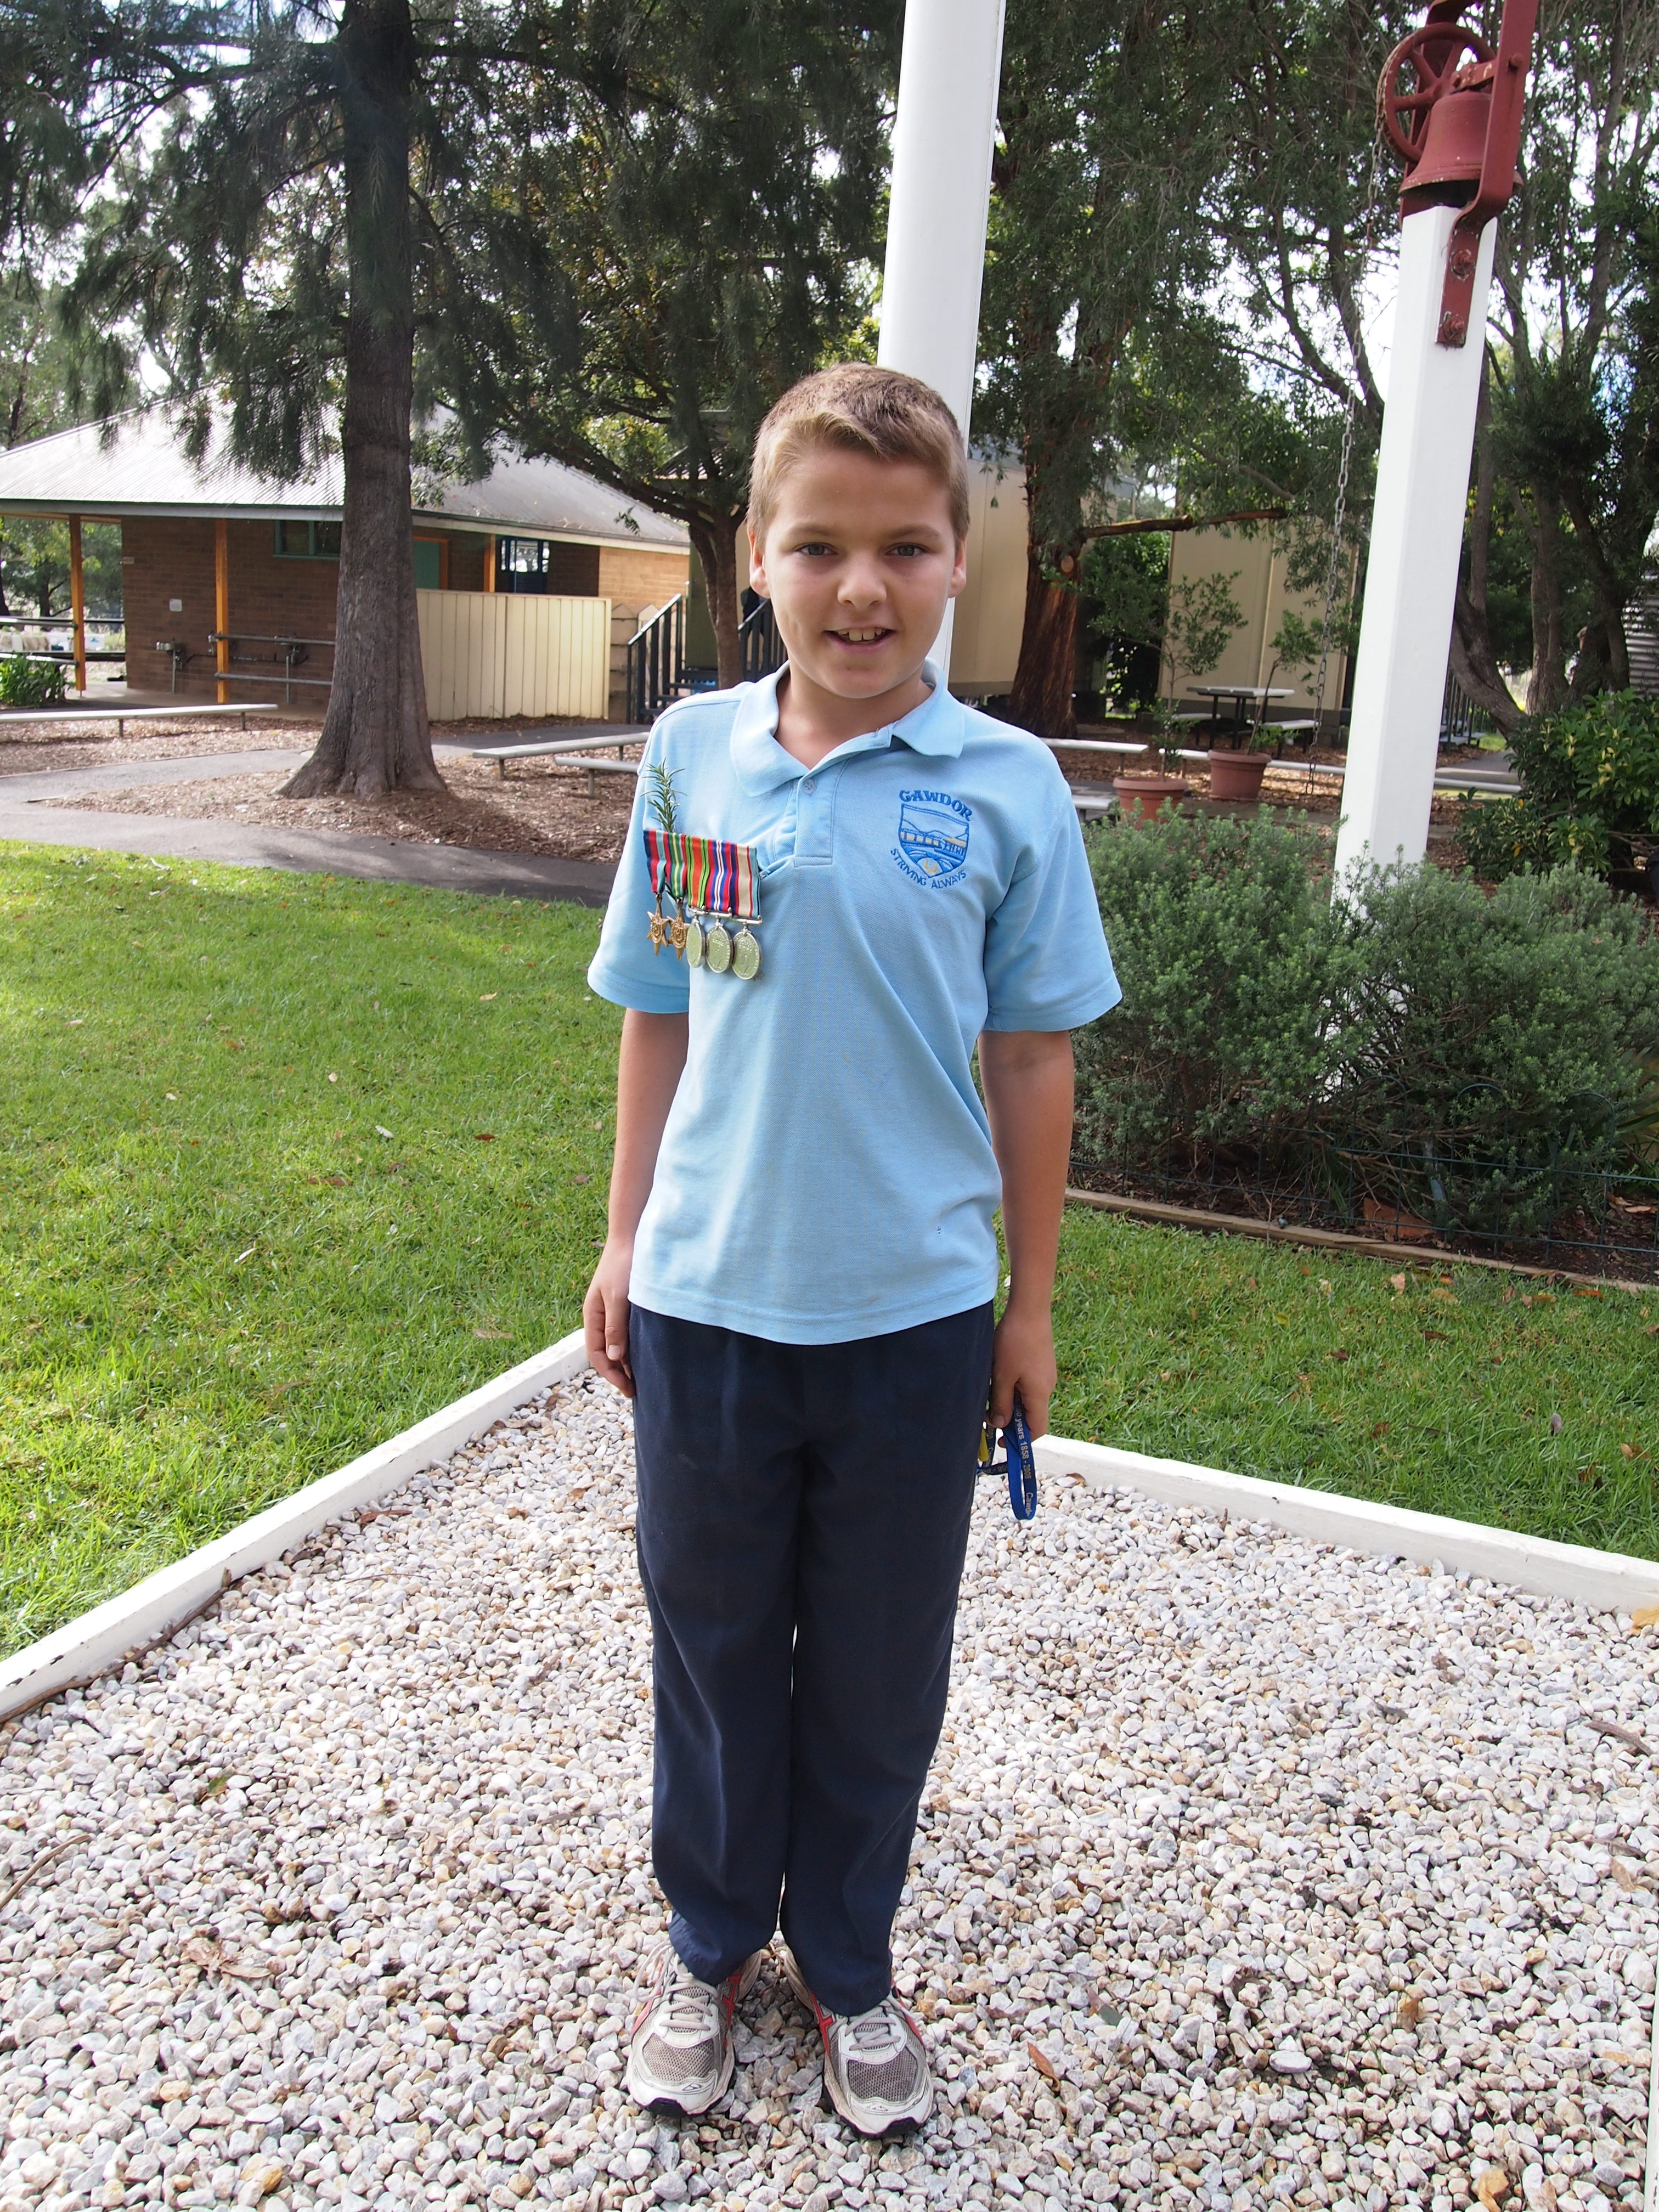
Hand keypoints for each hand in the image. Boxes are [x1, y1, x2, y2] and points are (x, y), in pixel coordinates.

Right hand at [584, 1238, 635, 1396]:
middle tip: (637, 1390)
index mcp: (593, 1316)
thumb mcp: (618, 1297)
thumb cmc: (624, 1265)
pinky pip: (627, 1333)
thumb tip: (614, 1358)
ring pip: (617, 1345)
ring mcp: (613, 1312)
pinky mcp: (626, 1306)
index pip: (597, 1354)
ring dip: (627, 1362)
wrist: (633, 1237)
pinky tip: (647, 1355)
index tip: (628, 1389)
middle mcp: (601, 1317)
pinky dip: (634, 1347)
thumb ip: (616, 1327)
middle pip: (606, 1353)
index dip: (611, 1375)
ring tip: (643, 1379)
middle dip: (618, 1373)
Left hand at [988, 1297, 1055, 1437]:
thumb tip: (1000, 1425)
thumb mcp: (1002, 1376)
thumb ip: (1001, 1403)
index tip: (1001, 1440)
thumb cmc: (1014, 1342)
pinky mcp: (1042, 1364)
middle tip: (988, 1414)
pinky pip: (1029, 1385)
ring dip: (1010, 1401)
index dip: (1021, 1440)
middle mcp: (1047, 1387)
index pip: (1037, 1429)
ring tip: (991, 1389)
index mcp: (1039, 1394)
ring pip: (1027, 1399)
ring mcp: (1046, 1375)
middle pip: (1031, 1415)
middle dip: (1010, 1419)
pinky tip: (1000, 1375)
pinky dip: (1014, 1388)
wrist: (1030, 1310)